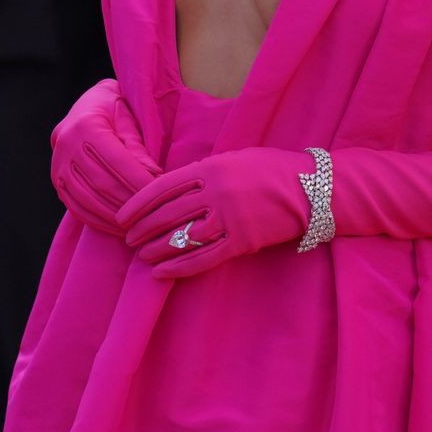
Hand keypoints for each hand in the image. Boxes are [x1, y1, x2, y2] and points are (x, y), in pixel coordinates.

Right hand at [50, 79, 161, 235]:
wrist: (88, 105)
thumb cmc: (116, 109)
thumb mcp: (130, 118)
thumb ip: (139, 146)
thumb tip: (153, 176)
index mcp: (86, 125)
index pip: (116, 160)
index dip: (137, 181)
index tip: (159, 195)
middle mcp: (66, 145)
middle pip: (101, 183)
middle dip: (129, 203)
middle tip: (152, 216)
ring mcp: (58, 165)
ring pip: (88, 200)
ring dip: (114, 218)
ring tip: (139, 227)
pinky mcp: (57, 182)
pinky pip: (76, 207)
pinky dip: (98, 221)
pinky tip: (118, 228)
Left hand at [118, 147, 311, 279]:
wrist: (309, 188)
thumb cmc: (269, 169)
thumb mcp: (232, 159)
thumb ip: (203, 172)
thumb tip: (172, 187)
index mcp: (210, 168)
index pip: (162, 187)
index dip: (138, 203)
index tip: (122, 215)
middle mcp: (216, 193)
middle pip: (167, 214)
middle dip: (143, 228)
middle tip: (128, 238)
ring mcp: (229, 219)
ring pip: (181, 238)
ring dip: (157, 249)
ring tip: (142, 254)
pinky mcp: (242, 242)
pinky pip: (204, 258)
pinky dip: (179, 267)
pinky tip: (161, 272)